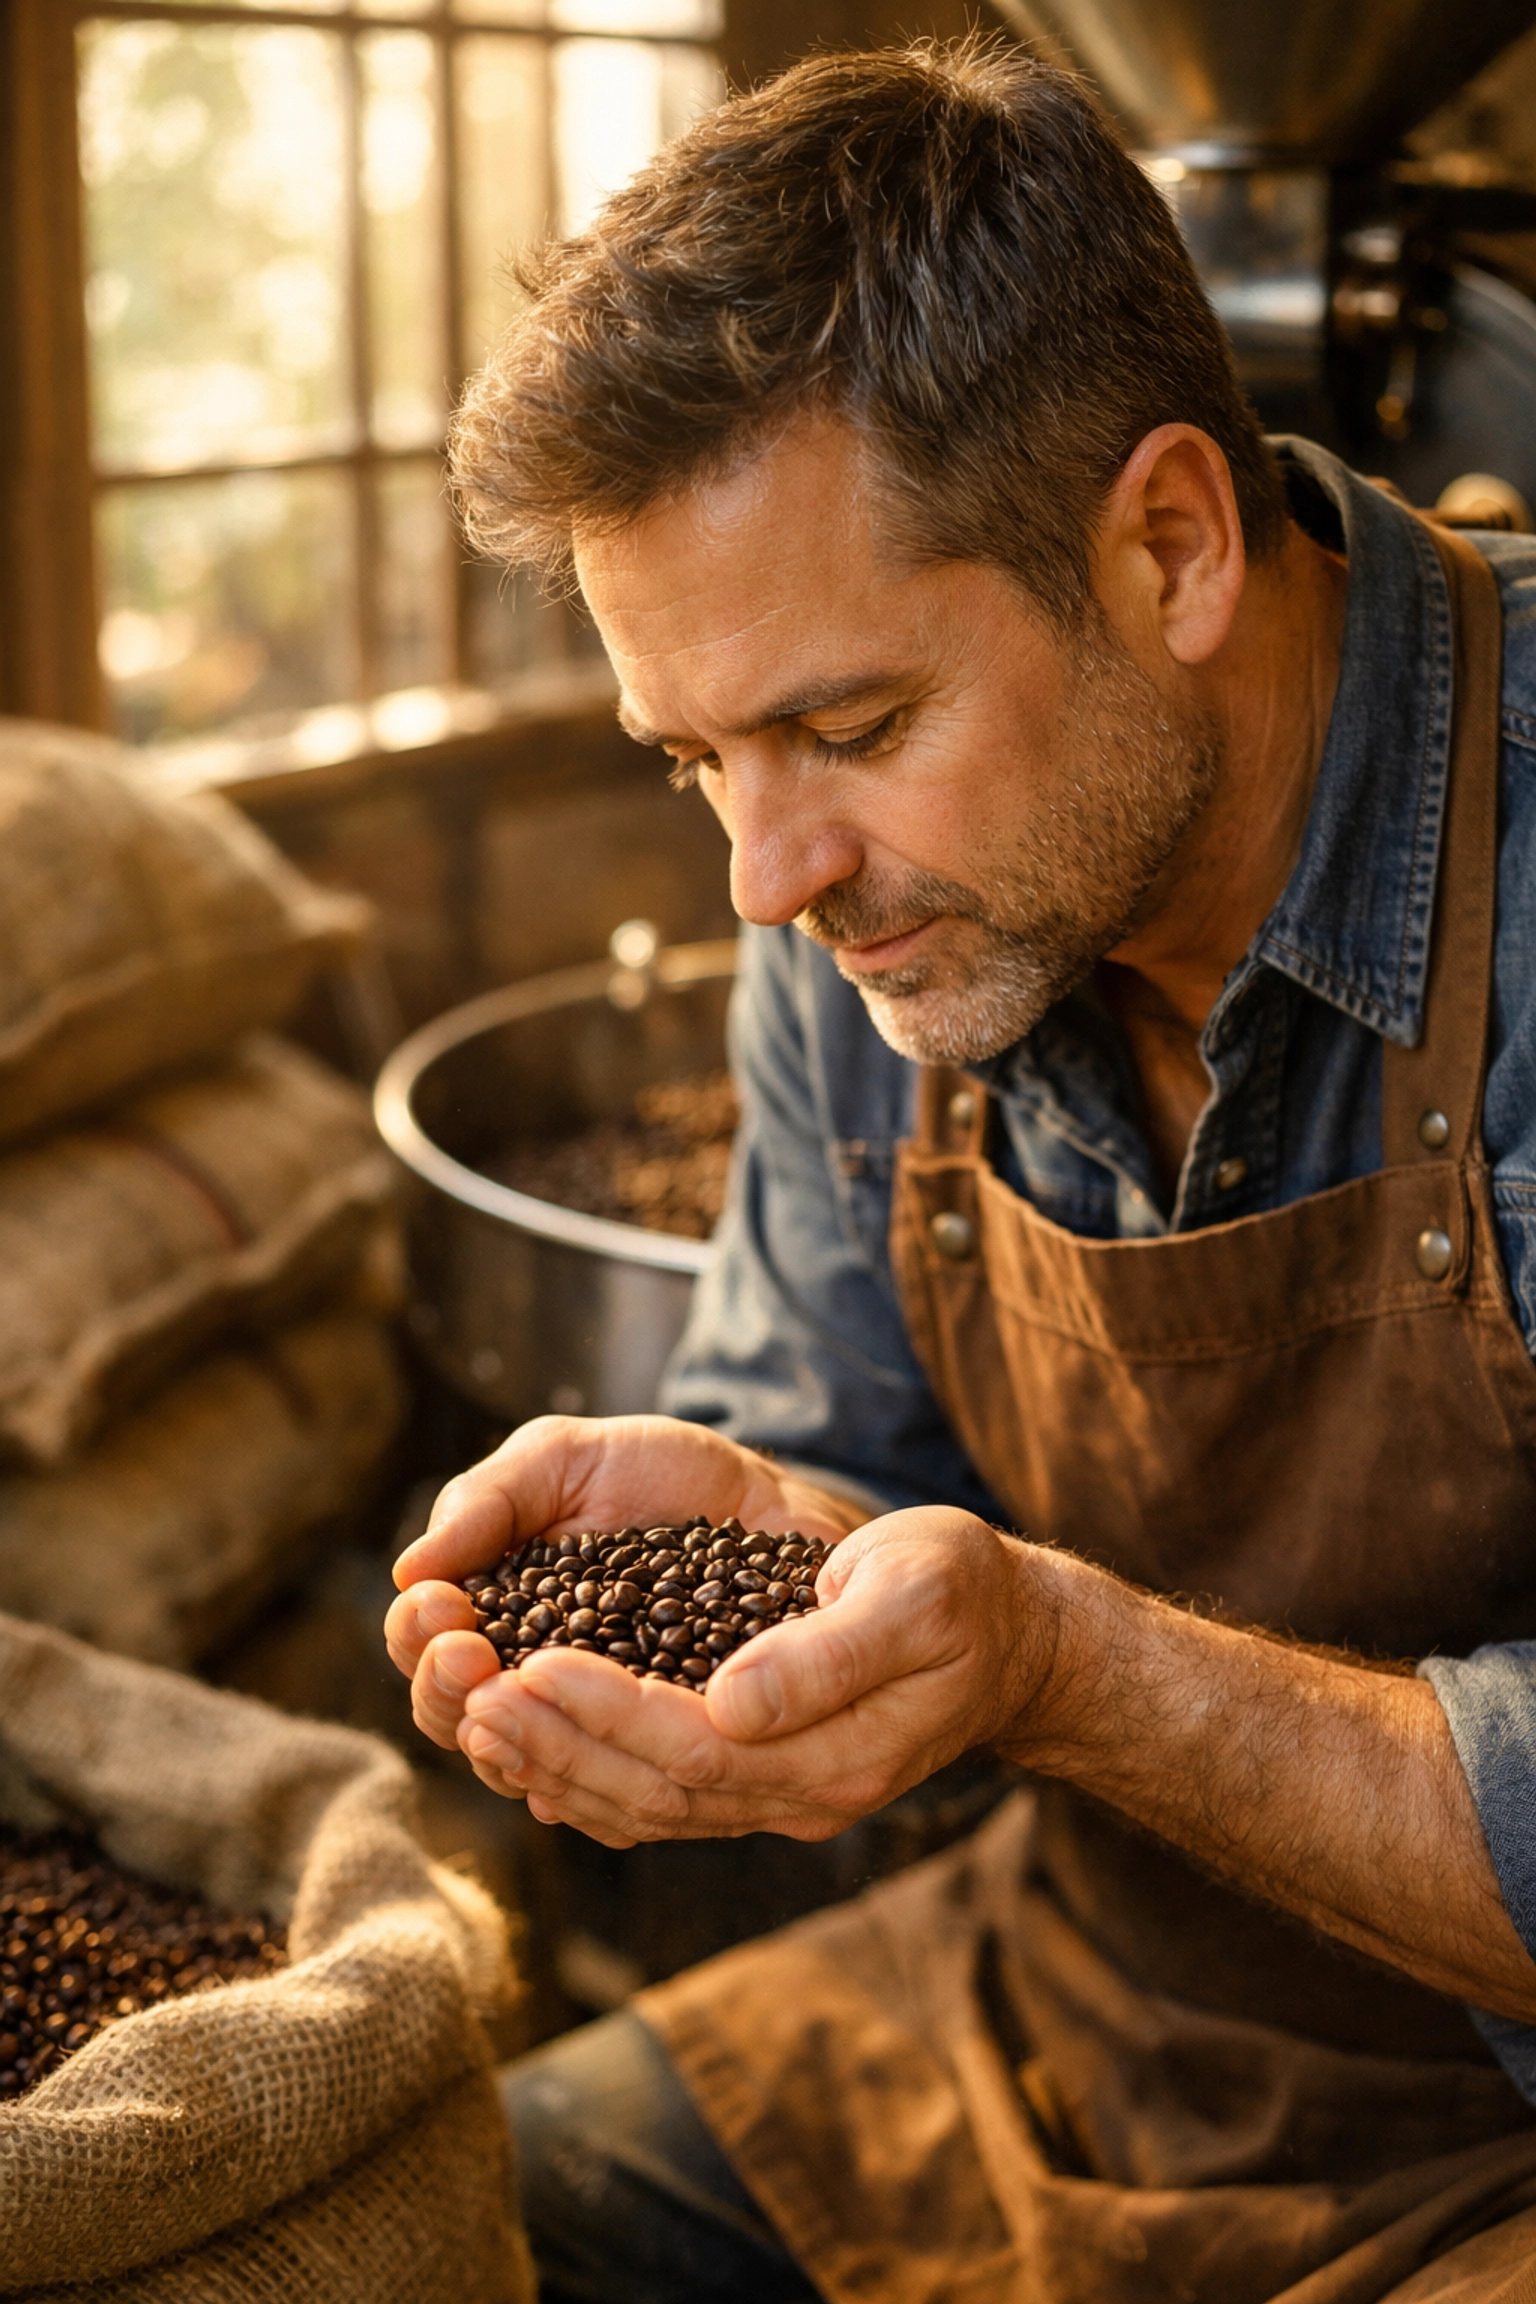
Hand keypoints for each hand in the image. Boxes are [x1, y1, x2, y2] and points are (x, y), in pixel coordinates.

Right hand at [384, 1413, 863, 1769]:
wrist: (765, 1498)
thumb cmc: (652, 1472)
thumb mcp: (562, 1459)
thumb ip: (487, 1500)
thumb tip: (408, 1570)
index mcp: (493, 1616)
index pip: (426, 1652)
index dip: (421, 1638)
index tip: (444, 1604)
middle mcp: (534, 1686)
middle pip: (462, 1722)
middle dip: (449, 1693)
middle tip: (469, 1655)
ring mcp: (597, 1729)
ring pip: (530, 1771)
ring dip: (513, 1742)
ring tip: (522, 1696)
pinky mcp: (666, 1756)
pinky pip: (619, 1802)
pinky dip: (593, 1792)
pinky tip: (575, 1780)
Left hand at [452, 1506, 1059, 1845]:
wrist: (1009, 1640)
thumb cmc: (963, 1595)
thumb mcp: (916, 1595)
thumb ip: (828, 1653)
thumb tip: (732, 1699)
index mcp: (838, 1755)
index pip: (697, 1749)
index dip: (609, 1710)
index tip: (534, 1661)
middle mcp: (800, 1796)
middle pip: (653, 1792)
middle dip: (556, 1743)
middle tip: (471, 1693)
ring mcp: (778, 1798)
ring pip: (642, 1809)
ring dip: (554, 1765)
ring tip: (475, 1714)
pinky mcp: (758, 1780)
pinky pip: (654, 1801)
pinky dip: (582, 1777)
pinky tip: (527, 1743)